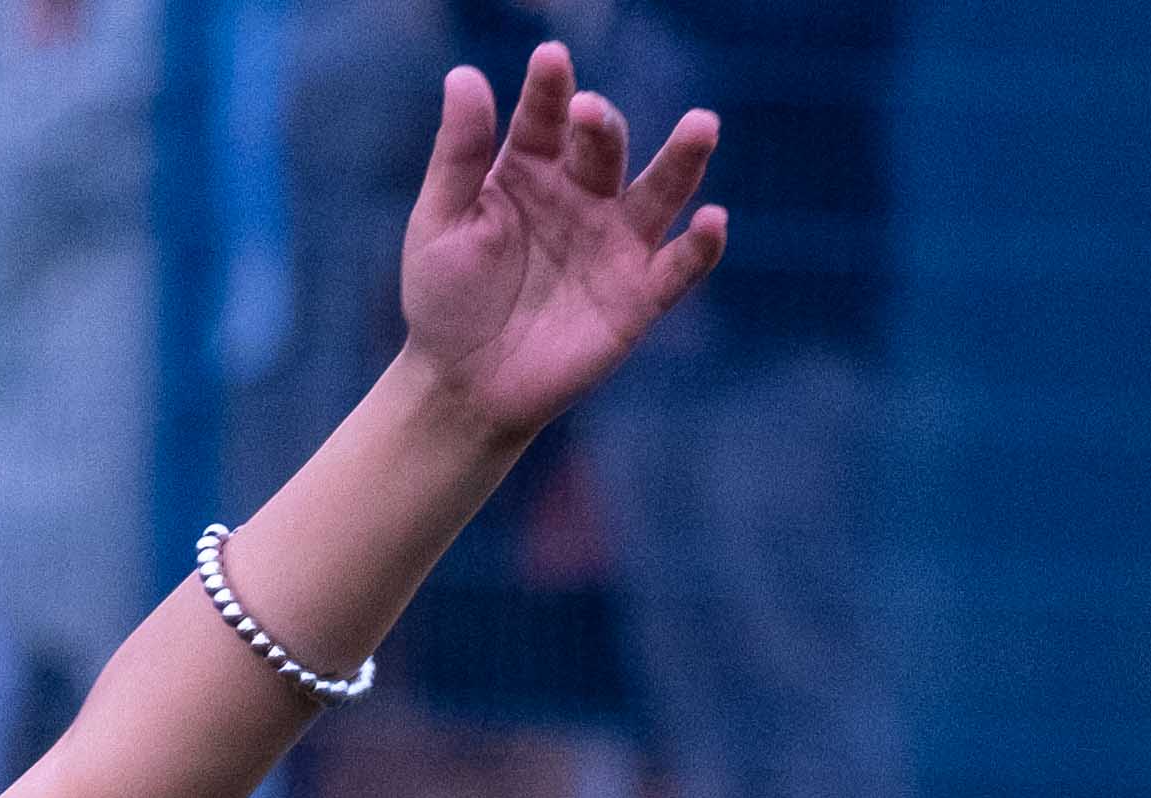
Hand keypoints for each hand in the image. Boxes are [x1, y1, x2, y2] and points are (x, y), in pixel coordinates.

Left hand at [397, 41, 722, 442]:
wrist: (462, 386)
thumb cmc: (447, 300)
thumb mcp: (439, 225)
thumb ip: (457, 154)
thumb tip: (465, 75)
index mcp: (530, 169)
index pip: (545, 118)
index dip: (549, 89)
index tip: (550, 58)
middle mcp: (582, 194)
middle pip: (603, 147)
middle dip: (601, 126)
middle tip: (589, 113)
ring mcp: (616, 241)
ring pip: (660, 191)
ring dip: (683, 159)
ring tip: (702, 125)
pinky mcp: (640, 294)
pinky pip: (680, 265)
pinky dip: (701, 245)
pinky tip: (712, 220)